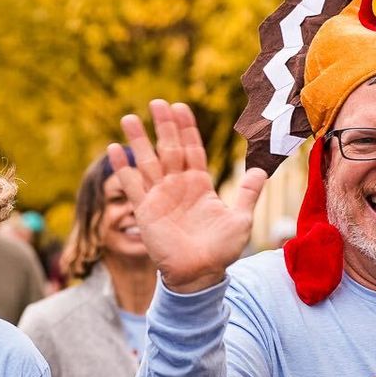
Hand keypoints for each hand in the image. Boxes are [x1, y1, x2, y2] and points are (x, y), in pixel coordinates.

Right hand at [107, 100, 266, 292]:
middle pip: (168, 148)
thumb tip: (261, 168)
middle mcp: (178, 186)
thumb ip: (248, 193)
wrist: (200, 274)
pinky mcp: (144, 210)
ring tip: (129, 118)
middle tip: (156, 102)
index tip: (180, 106)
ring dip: (138, 140)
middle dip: (163, 126)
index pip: (192, 148)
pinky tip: (114, 149)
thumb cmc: (221, 250)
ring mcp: (159, 197)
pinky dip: (123, 167)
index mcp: (200, 184)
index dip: (186, 128)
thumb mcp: (241, 219)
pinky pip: (131, 185)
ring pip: (147, 161)